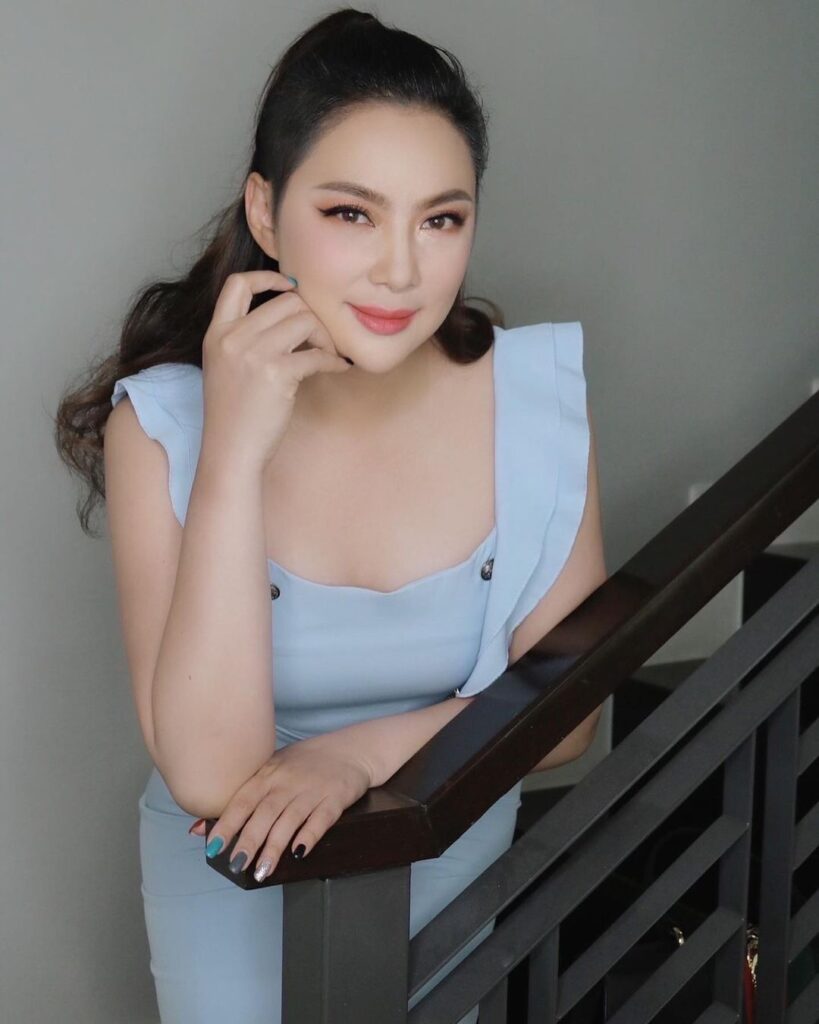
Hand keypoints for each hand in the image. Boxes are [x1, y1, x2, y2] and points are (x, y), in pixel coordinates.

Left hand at [189, 732, 373, 882]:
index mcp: (268, 773)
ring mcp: (312, 789)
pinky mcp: (335, 798)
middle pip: (265, 813)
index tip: (213, 847)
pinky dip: (309, 836)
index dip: (227, 824)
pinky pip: (321, 819)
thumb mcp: (272, 771)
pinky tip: (298, 853)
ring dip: (275, 847)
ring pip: (289, 820)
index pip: (242, 800)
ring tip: (262, 872)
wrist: (350, 750)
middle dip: (249, 841)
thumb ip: (241, 800)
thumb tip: (196, 830)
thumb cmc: (305, 764)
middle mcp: (288, 781)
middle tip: (236, 866)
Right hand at [201, 270, 351, 470]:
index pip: (237, 284)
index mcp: (216, 333)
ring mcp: (253, 354)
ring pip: (305, 320)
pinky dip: (333, 360)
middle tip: (320, 340)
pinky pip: (317, 353)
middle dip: (311, 317)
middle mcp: (232, 338)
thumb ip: (245, 339)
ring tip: (327, 355)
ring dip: (325, 337)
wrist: (231, 450)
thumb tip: (290, 315)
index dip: (268, 278)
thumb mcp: (226, 367)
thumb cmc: (234, 414)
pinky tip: (338, 368)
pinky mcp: (276, 374)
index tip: (290, 287)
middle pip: (286, 302)